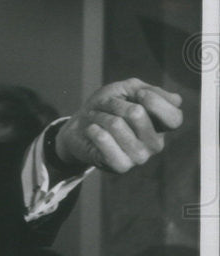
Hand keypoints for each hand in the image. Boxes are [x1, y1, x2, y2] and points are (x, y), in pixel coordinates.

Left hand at [55, 78, 182, 173]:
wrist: (79, 127)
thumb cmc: (107, 106)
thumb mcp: (127, 90)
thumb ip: (149, 90)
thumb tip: (176, 100)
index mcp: (162, 125)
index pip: (174, 117)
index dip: (155, 101)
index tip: (137, 94)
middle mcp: (155, 143)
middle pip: (137, 113)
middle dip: (113, 103)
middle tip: (105, 106)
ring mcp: (140, 157)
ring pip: (116, 124)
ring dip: (100, 115)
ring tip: (96, 118)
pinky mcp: (121, 166)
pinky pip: (104, 140)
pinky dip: (93, 129)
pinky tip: (93, 130)